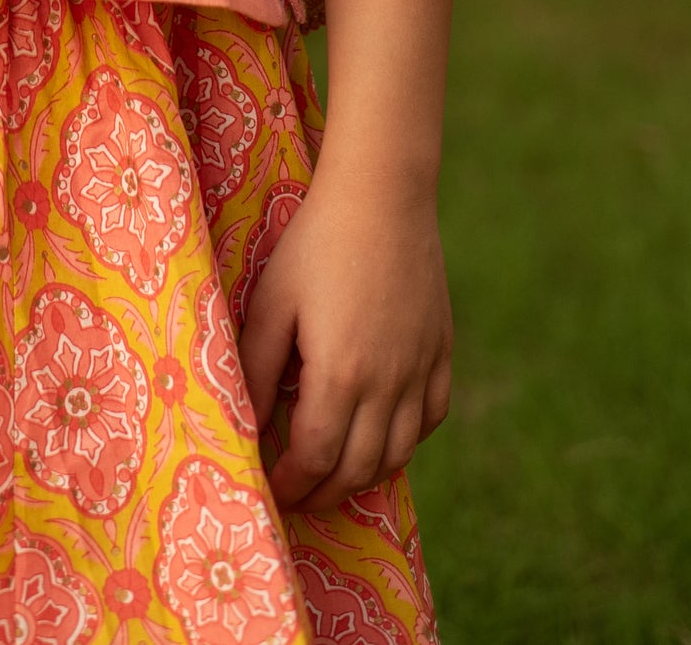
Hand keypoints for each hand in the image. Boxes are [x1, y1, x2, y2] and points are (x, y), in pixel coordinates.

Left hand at [239, 168, 452, 513]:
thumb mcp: (272, 303)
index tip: (273, 488)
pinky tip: (384, 434)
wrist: (381, 195)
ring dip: (365, 474)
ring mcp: (420, 368)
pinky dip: (407, 439)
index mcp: (340, 375)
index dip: (292, 482)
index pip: (316, 458)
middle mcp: (388, 383)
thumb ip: (260, 369)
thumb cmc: (315, 243)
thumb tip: (249, 424)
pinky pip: (431, 416)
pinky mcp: (440, 349)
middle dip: (325, 493)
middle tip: (300, 495)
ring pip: (399, 451)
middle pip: (359, 468)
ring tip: (336, 475)